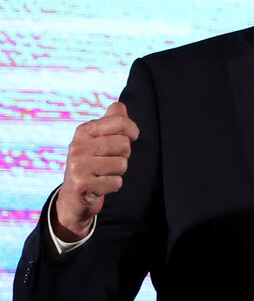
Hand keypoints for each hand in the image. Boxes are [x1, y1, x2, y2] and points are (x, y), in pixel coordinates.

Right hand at [53, 102, 138, 241]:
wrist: (74, 194)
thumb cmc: (93, 161)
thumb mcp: (98, 138)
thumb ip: (112, 120)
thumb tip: (120, 106)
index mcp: (84, 131)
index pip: (120, 122)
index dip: (133, 131)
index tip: (131, 137)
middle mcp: (77, 146)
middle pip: (124, 145)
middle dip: (124, 155)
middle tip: (110, 160)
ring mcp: (78, 166)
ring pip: (122, 165)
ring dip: (118, 172)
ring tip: (104, 173)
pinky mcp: (82, 185)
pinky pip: (116, 182)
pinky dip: (113, 185)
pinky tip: (101, 185)